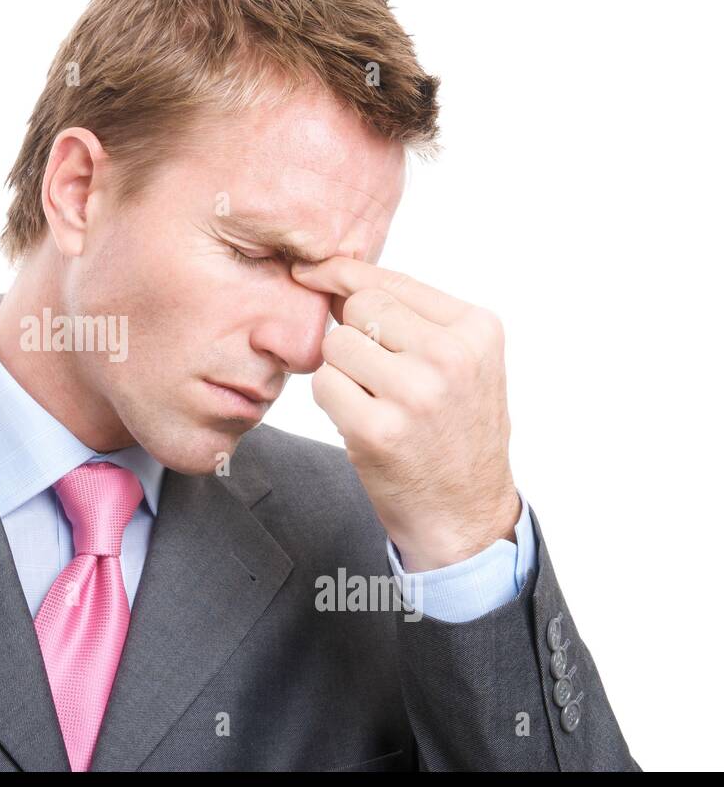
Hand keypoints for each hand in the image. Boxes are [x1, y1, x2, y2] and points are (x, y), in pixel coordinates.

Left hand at [290, 256, 520, 570]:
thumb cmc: (454, 432)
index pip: (391, 281)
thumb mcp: (461, 363)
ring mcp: (415, 392)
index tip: (311, 272)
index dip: (343, 275)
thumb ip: (411, 317)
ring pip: (336, 345)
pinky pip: (323, 385)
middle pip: (359, 309)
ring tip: (377, 402)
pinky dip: (333, 402)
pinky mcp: (378, 429)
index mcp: (477, 329)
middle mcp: (451, 355)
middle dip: (352, 335)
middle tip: (376, 375)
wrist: (466, 514)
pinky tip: (365, 424)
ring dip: (342, 372)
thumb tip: (333, 278)